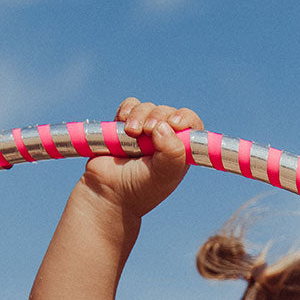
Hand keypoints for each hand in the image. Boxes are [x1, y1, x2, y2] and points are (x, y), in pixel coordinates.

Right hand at [83, 97, 203, 217]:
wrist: (108, 193)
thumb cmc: (139, 190)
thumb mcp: (163, 176)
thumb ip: (171, 153)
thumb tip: (164, 125)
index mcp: (179, 151)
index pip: (192, 125)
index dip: (186, 118)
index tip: (175, 123)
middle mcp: (164, 139)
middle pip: (167, 112)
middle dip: (158, 117)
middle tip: (147, 131)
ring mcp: (144, 131)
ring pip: (148, 108)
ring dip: (139, 115)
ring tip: (131, 133)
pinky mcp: (124, 125)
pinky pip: (130, 106)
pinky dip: (127, 110)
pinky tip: (122, 123)